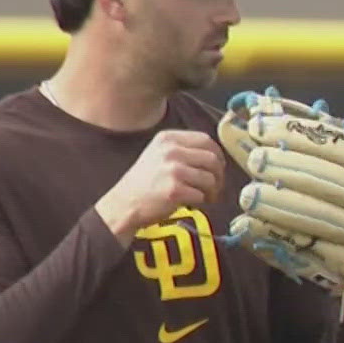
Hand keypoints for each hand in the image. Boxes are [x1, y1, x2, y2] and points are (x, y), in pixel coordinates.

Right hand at [95, 130, 226, 240]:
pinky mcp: (175, 190)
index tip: (217, 167)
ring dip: (213, 191)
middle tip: (216, 186)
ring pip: (210, 178)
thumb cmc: (145, 182)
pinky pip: (201, 195)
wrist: (123, 204)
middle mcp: (171, 151)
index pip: (205, 139)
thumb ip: (183, 149)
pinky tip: (194, 203)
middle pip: (212, 159)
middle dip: (219, 175)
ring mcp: (173, 170)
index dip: (217, 154)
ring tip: (206, 197)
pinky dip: (201, 201)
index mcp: (168, 138)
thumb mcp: (159, 154)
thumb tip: (216, 156)